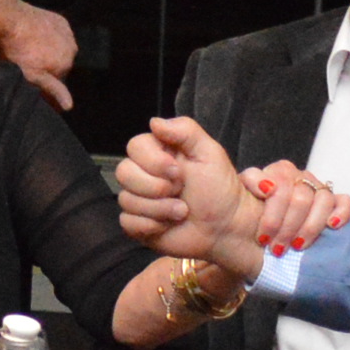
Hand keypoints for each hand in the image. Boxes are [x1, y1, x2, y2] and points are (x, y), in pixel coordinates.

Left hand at [0, 0, 76, 110]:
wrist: (10, 19)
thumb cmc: (17, 51)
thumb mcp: (32, 75)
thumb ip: (52, 89)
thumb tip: (69, 106)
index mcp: (66, 64)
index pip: (59, 83)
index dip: (47, 87)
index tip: (36, 89)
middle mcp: (72, 49)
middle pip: (61, 65)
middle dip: (50, 68)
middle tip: (30, 66)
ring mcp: (68, 34)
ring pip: (61, 50)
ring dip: (52, 52)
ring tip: (33, 51)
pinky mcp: (61, 21)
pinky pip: (60, 34)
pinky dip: (52, 37)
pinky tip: (38, 37)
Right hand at [112, 118, 266, 282]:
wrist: (226, 227)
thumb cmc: (220, 189)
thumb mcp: (209, 153)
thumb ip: (185, 131)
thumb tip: (154, 122)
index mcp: (159, 153)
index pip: (134, 147)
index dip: (153, 161)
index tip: (178, 171)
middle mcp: (145, 174)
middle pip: (124, 173)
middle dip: (155, 187)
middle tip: (180, 191)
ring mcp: (140, 199)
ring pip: (126, 200)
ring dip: (159, 209)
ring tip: (181, 211)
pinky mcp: (138, 223)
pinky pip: (128, 222)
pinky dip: (151, 225)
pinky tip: (169, 224)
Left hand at [242, 161, 349, 254]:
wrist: (254, 230)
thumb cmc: (248, 214)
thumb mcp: (238, 195)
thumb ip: (250, 182)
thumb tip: (267, 186)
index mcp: (280, 172)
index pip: (282, 185)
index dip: (272, 215)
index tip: (262, 237)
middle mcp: (301, 177)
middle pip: (302, 198)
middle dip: (288, 227)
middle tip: (277, 248)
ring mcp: (318, 189)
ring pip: (324, 200)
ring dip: (310, 227)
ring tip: (297, 246)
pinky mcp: (334, 203)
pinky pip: (344, 201)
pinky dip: (340, 213)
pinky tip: (331, 226)